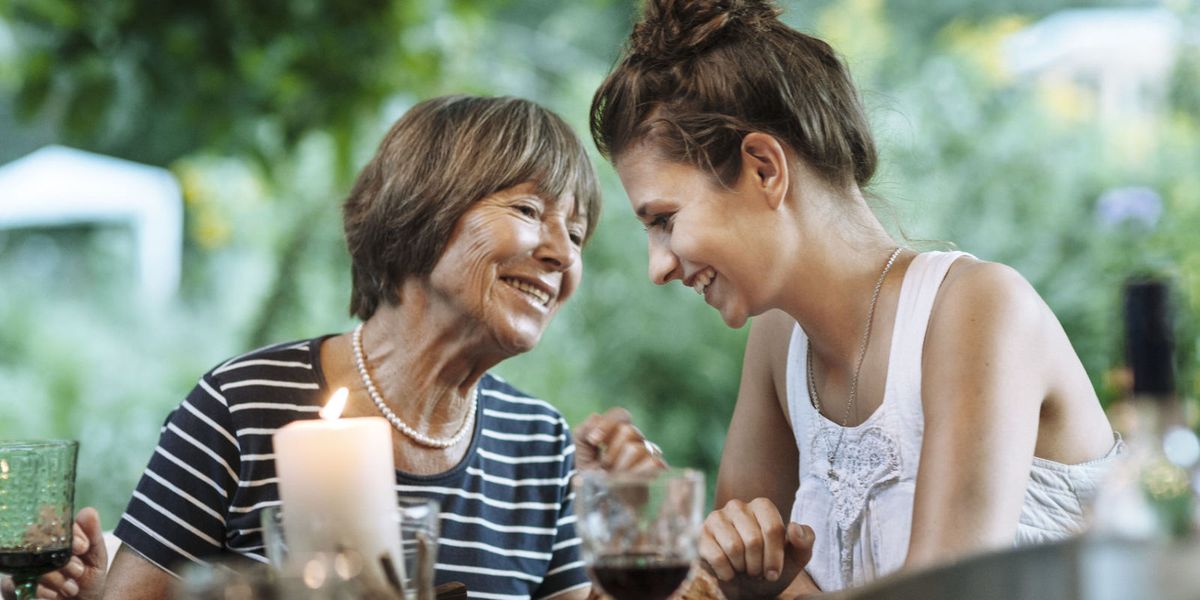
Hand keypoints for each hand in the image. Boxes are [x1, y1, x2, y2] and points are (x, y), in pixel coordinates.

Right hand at [2, 508, 107, 599]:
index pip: (48, 519)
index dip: (64, 531)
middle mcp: (33, 548)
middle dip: (64, 558)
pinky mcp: (12, 587)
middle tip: (79, 570)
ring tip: (72, 587)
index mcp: (53, 535)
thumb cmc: (86, 579)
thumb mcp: (95, 558)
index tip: (82, 547)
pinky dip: (43, 591)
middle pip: (37, 540)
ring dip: (56, 577)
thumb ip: (92, 535)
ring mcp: (20, 566)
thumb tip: (88, 512)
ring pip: (31, 563)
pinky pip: (19, 583)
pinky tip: (55, 594)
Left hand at [574, 407, 666, 473]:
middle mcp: (636, 439)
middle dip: (611, 451)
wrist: (600, 502)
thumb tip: (596, 417)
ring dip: (620, 465)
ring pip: (637, 448)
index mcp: (618, 431)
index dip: (607, 424)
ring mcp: (648, 454)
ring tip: (614, 476)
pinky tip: (626, 481)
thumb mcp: (580, 452)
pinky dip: (635, 473)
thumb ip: (583, 432)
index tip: (593, 440)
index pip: (621, 415)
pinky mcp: (656, 470)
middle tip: (604, 466)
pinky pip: (652, 462)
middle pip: (629, 430)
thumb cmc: (590, 475)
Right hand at [699, 498, 813, 599]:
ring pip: (734, 548)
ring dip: (742, 568)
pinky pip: (717, 557)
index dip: (775, 556)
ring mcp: (716, 518)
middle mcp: (737, 506)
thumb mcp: (795, 558)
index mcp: (762, 506)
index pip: (772, 528)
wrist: (744, 587)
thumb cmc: (769, 568)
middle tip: (756, 572)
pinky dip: (726, 573)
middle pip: (753, 540)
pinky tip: (729, 572)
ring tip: (743, 569)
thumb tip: (794, 527)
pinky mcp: (701, 536)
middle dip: (758, 565)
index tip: (773, 572)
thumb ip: (805, 541)